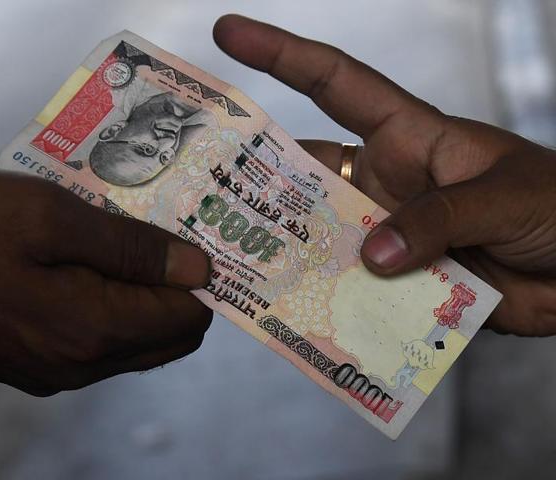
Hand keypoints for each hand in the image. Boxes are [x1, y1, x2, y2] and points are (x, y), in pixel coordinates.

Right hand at [0, 171, 211, 394]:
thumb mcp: (51, 216)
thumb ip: (132, 247)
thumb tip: (197, 269)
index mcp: (94, 330)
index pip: (188, 317)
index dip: (202, 277)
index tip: (199, 235)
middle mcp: (82, 364)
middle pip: (169, 337)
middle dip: (181, 289)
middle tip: (171, 235)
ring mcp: (55, 371)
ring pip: (135, 341)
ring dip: (146, 297)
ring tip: (132, 242)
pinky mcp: (32, 364)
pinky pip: (99, 343)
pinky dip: (112, 308)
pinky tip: (93, 264)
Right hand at [214, 14, 555, 335]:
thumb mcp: (502, 196)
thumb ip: (437, 222)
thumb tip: (371, 258)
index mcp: (408, 136)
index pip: (335, 83)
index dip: (281, 54)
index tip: (229, 33)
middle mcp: (384, 181)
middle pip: (305, 169)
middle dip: (255, 172)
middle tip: (200, 184)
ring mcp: (386, 232)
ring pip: (320, 233)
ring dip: (285, 245)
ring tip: (234, 255)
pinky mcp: (397, 281)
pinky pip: (350, 287)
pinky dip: (324, 297)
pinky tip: (291, 309)